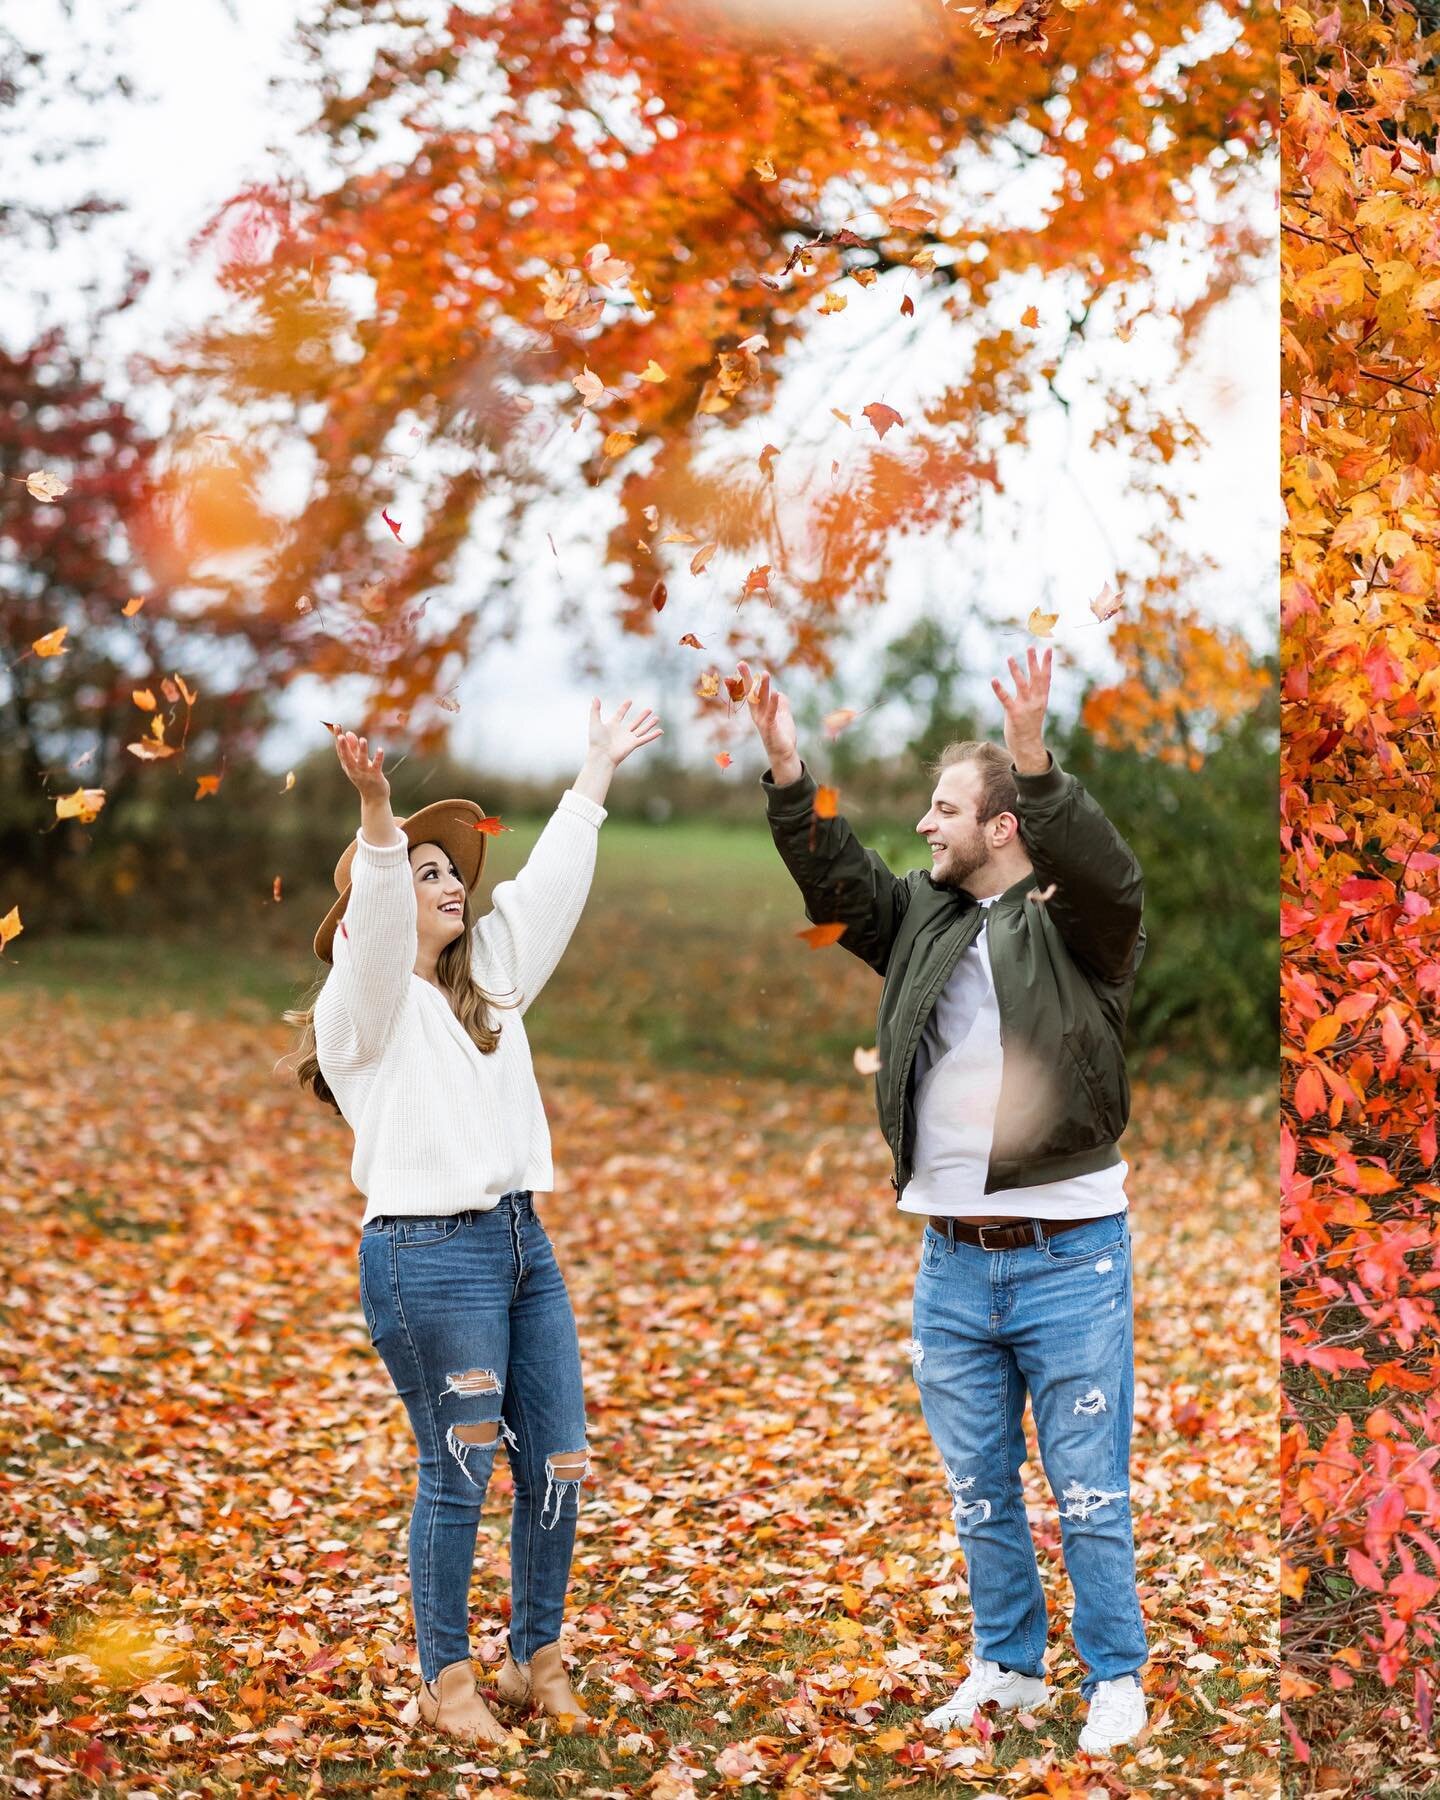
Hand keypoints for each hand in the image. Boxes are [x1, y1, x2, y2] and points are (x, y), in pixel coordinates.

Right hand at [335, 729, 390, 801]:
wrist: (374, 798)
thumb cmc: (365, 777)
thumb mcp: (357, 762)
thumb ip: (353, 748)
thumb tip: (348, 733)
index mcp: (347, 765)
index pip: (341, 751)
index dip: (338, 739)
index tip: (336, 726)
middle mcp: (354, 770)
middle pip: (347, 757)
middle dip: (344, 747)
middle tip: (341, 735)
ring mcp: (364, 774)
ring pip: (361, 761)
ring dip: (361, 751)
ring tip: (363, 739)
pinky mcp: (375, 777)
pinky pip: (376, 766)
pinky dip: (378, 758)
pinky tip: (380, 749)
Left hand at [588, 698, 662, 767]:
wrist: (601, 755)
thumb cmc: (596, 741)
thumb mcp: (594, 722)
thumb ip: (595, 709)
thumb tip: (595, 697)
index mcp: (613, 726)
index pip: (620, 714)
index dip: (624, 708)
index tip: (630, 701)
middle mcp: (622, 732)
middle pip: (634, 722)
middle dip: (642, 716)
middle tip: (650, 709)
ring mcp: (628, 738)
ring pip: (642, 729)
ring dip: (649, 724)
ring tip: (657, 718)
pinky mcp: (633, 744)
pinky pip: (645, 738)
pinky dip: (653, 735)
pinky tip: (660, 731)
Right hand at [737, 662, 799, 778]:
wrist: (783, 754)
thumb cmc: (782, 736)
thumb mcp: (783, 716)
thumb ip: (780, 704)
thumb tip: (779, 693)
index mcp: (759, 710)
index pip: (751, 691)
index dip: (747, 678)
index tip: (741, 664)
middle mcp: (758, 714)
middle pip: (751, 693)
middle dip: (747, 678)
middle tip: (741, 663)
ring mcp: (763, 720)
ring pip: (762, 700)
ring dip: (764, 687)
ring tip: (765, 673)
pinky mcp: (771, 727)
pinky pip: (772, 713)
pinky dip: (774, 703)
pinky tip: (776, 692)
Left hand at [992, 648, 1052, 771]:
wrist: (1028, 747)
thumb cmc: (1029, 727)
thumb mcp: (1036, 709)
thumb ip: (1034, 695)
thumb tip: (1032, 681)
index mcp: (1041, 699)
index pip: (1046, 678)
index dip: (1047, 664)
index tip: (1048, 650)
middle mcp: (1035, 701)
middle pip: (1035, 678)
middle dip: (1033, 662)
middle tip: (1031, 647)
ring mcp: (1025, 707)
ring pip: (1021, 685)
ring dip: (1016, 670)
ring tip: (1010, 657)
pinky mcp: (1014, 714)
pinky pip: (1005, 699)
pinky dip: (999, 689)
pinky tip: (994, 679)